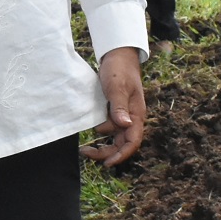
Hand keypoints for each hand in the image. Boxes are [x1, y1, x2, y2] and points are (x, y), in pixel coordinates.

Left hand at [86, 47, 145, 166]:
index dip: (121, 155)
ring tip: (85, 149)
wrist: (118, 55)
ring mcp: (123, 114)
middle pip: (122, 143)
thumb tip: (124, 125)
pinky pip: (109, 128)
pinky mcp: (115, 110)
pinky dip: (101, 133)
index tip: (106, 164)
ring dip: (103, 145)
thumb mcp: (117, 87)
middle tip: (86, 154)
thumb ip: (119, 107)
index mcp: (136, 114)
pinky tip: (89, 133)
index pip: (132, 142)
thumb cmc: (119, 70)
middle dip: (107, 153)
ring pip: (115, 137)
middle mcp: (131, 117)